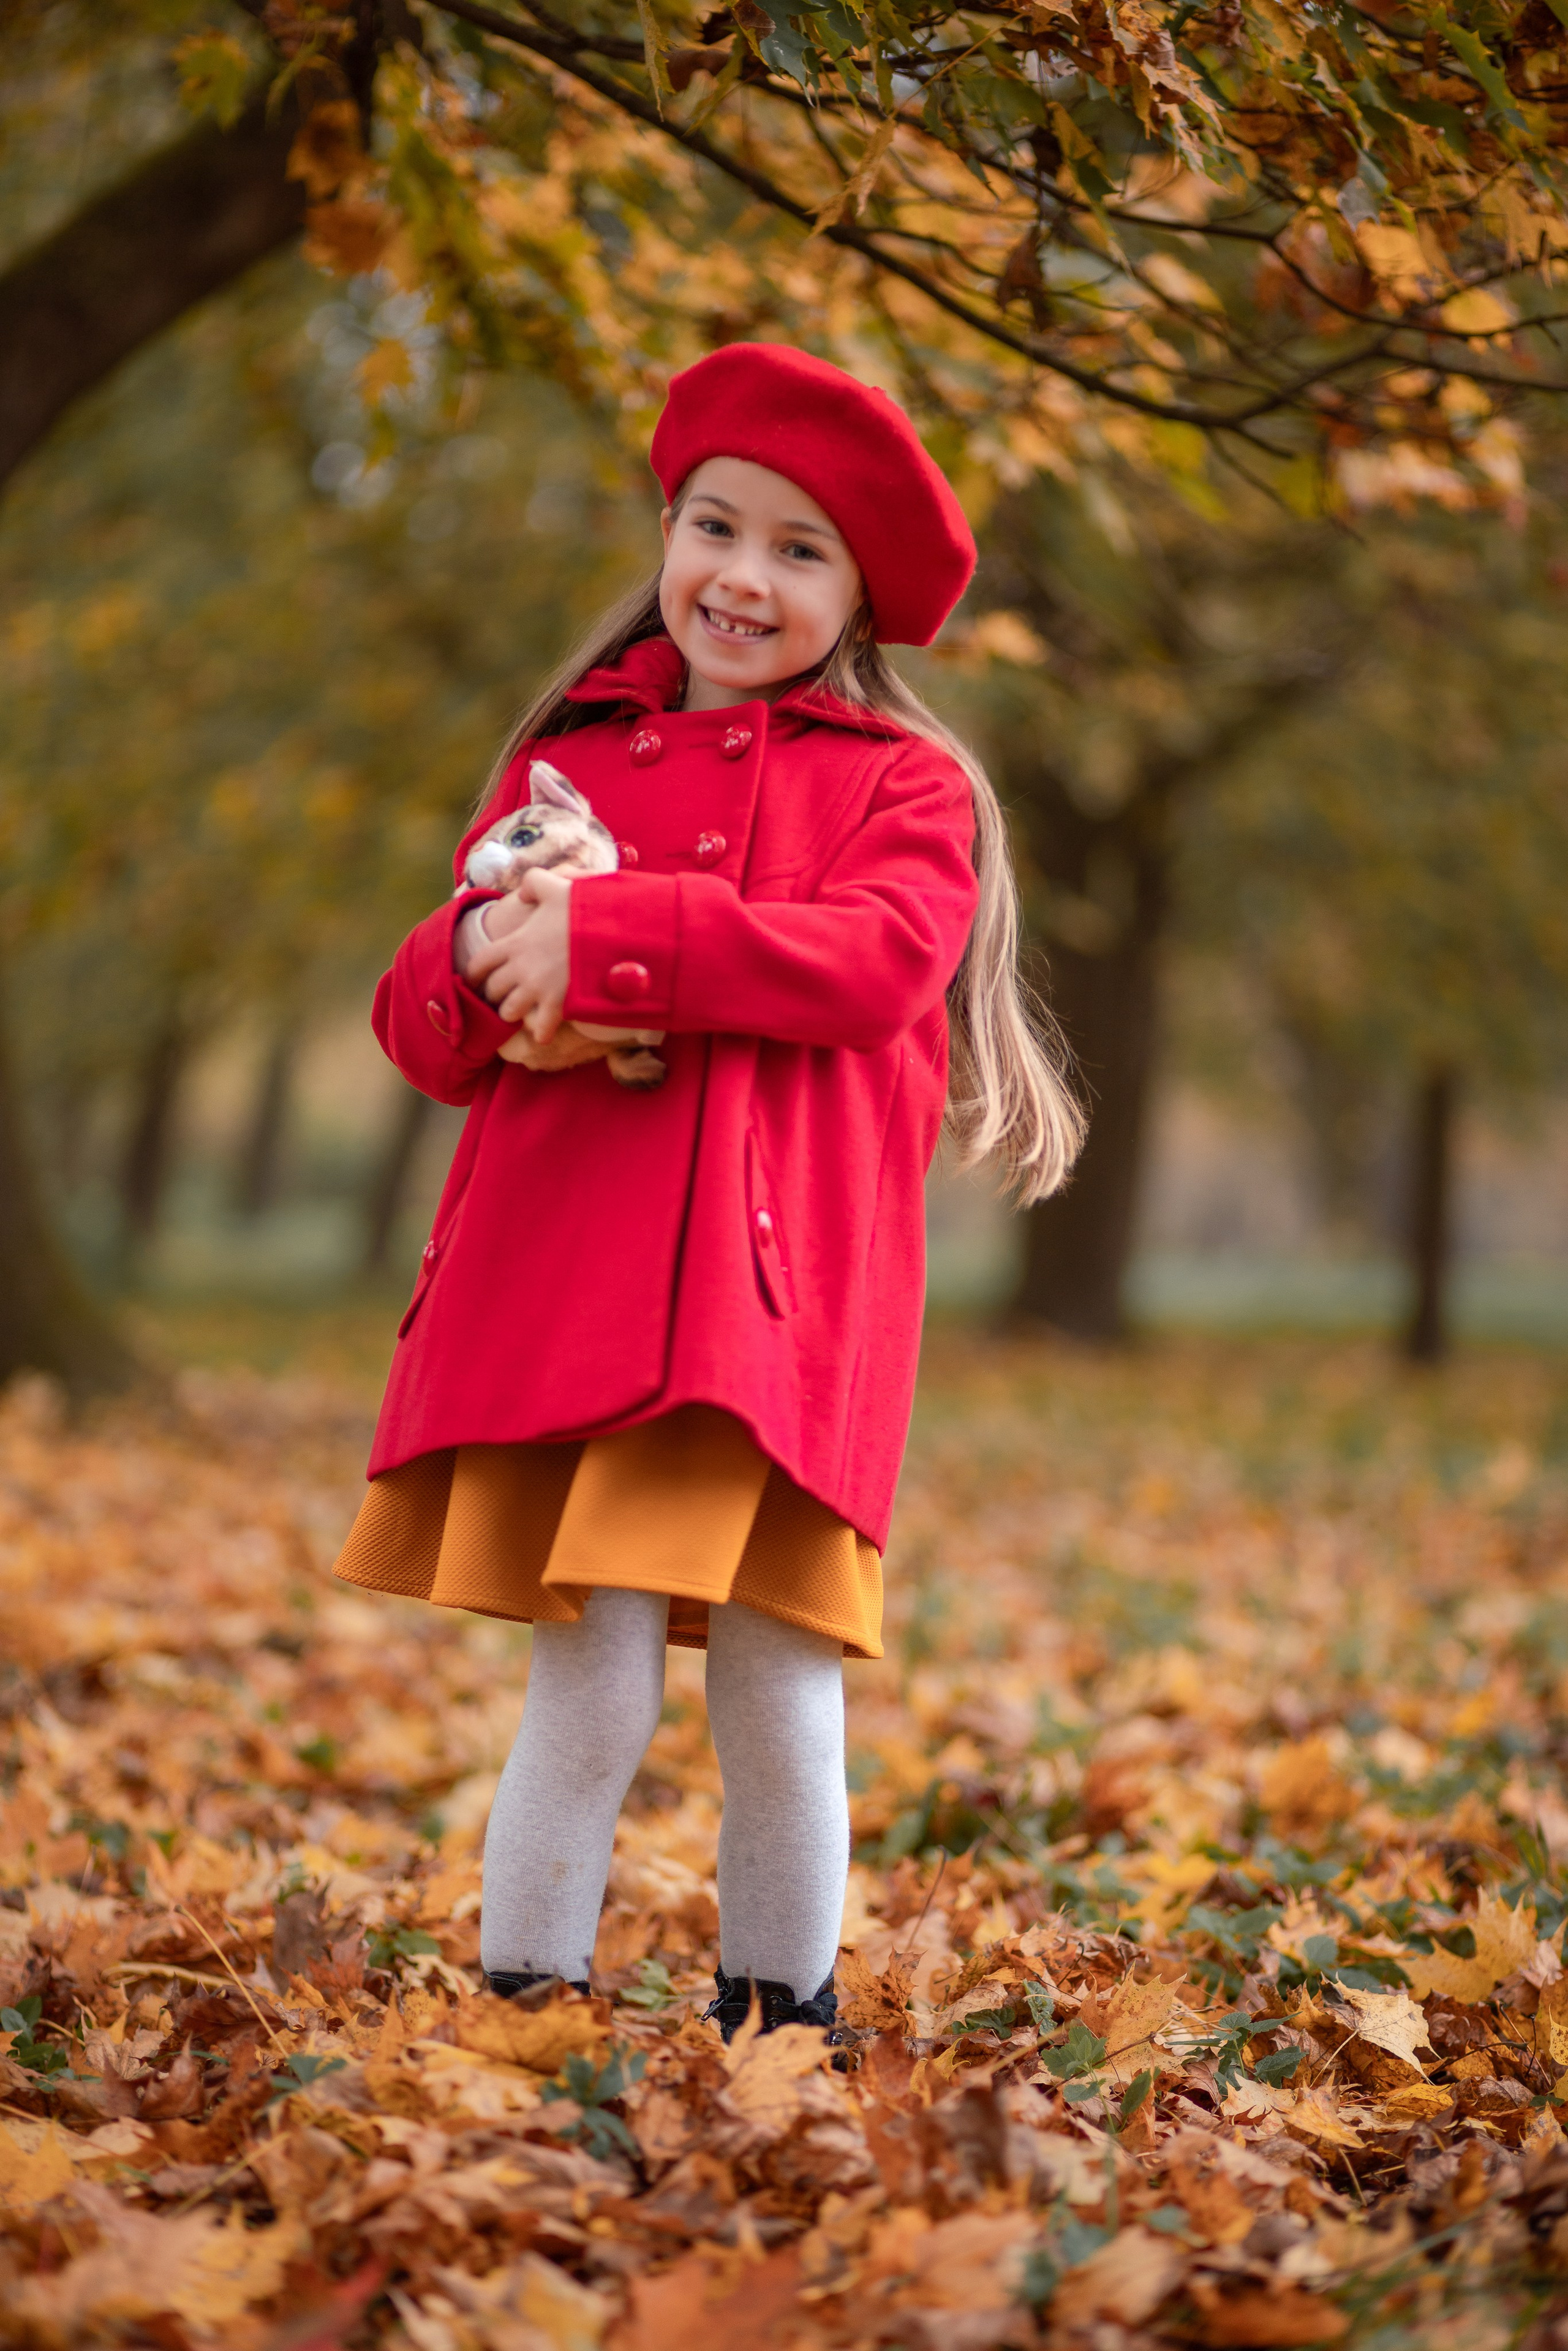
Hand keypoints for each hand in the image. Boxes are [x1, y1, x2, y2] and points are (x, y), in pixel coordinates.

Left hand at [460, 869, 573, 1041]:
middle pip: (492, 991)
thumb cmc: (582, 908)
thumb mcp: (554, 886)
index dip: (473, 974)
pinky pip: (541, 1027)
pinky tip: (542, 1035)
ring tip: (519, 1013)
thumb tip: (522, 895)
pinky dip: (540, 1034)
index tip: (473, 980)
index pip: (480, 963)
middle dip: (493, 995)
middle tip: (500, 996)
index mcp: (515, 943)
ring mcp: (538, 987)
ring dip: (512, 1013)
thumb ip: (533, 883)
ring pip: (509, 1011)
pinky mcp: (558, 1002)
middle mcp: (520, 968)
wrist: (609, 929)